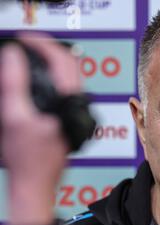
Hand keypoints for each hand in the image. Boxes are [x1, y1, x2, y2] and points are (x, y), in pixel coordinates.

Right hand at [0, 33, 80, 224]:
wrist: (36, 181)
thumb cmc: (27, 157)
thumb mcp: (14, 116)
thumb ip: (14, 84)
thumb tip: (14, 57)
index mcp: (68, 101)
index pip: (63, 61)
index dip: (43, 45)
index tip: (27, 40)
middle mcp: (76, 105)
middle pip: (69, 66)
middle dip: (48, 50)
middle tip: (29, 44)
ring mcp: (75, 111)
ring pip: (69, 78)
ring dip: (51, 64)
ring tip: (31, 57)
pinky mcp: (70, 117)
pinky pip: (65, 89)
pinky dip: (52, 78)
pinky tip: (37, 79)